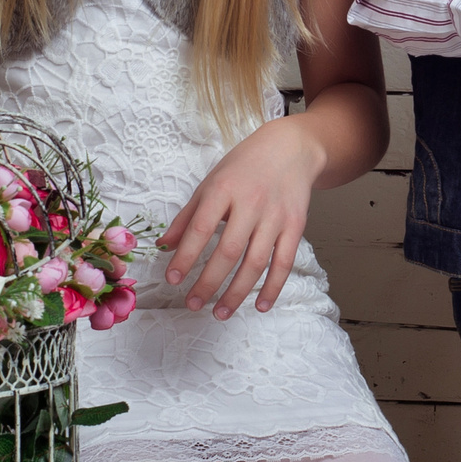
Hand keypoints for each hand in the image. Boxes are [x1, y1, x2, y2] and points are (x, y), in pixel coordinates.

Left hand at [159, 116, 324, 317]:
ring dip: (237, 292)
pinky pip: (284, 263)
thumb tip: (164, 245)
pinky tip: (260, 306)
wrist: (289, 149)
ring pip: (256, 262)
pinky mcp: (295, 227)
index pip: (201, 228)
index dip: (186, 256)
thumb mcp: (211, 182)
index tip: (173, 278)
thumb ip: (188, 215)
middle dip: (208, 282)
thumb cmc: (244, 166)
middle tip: (193, 303)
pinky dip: (273, 288)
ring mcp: (275, 216)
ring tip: (220, 312)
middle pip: (228, 250)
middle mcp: (251, 203)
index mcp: (224, 189)